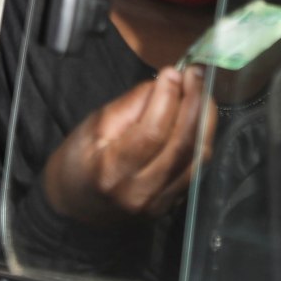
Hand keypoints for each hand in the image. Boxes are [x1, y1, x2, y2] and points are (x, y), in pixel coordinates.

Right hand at [41, 65, 216, 227]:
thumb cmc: (78, 163)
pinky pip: (196, 169)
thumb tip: (165, 84)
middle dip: (194, 103)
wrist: (75, 208)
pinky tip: (198, 119)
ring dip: (205, 120)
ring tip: (201, 92)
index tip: (173, 71)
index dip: (168, 97)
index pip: (152, 131)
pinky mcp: (171, 206)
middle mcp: (140, 192)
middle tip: (195, 75)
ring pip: (197, 157)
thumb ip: (130, 106)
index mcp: (112, 171)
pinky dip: (201, 139)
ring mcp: (159, 204)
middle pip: (182, 144)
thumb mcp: (93, 127)